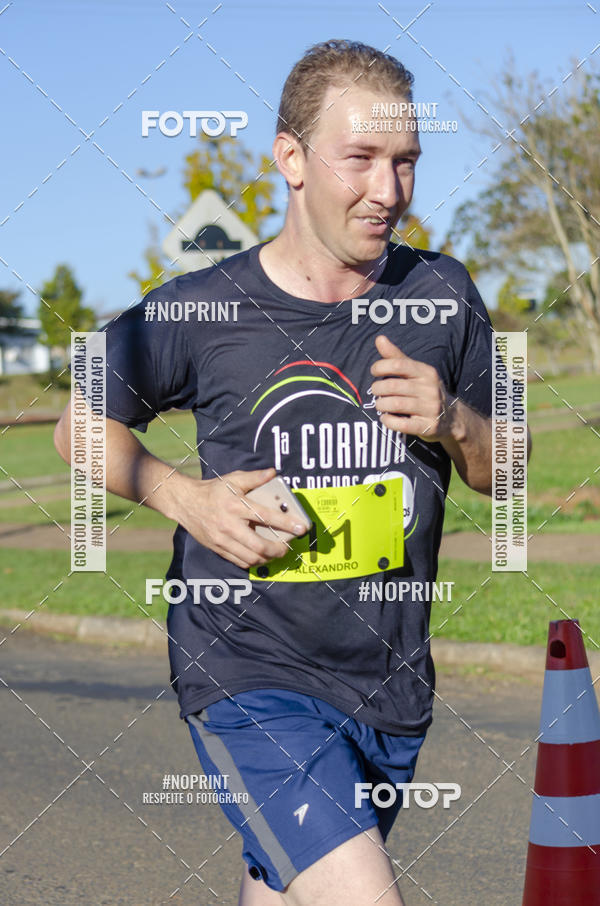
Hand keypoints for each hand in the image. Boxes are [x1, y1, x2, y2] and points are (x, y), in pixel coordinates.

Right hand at [169, 467, 306, 569]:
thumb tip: (273, 473)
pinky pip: (239, 561)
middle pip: (259, 546)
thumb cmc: (213, 490)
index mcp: (236, 506)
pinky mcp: (217, 548)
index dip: (286, 524)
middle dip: (278, 550)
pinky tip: (260, 556)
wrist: (186, 503)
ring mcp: (222, 539)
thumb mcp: (233, 479)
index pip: (266, 516)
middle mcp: (229, 525)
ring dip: (267, 558)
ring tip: (275, 552)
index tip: (301, 528)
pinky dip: (253, 561)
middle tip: (287, 547)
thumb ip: (254, 478)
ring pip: (250, 557)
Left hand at [370, 335, 455, 441]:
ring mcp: (431, 409)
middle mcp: (430, 389)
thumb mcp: (415, 372)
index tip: (374, 371)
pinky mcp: (428, 426)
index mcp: (427, 373)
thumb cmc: (425, 391)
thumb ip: (396, 356)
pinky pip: (402, 424)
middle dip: (377, 389)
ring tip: (379, 405)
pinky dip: (388, 421)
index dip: (380, 367)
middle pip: (393, 386)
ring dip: (381, 405)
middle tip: (375, 392)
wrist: (451, 418)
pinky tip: (385, 418)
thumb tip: (379, 338)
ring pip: (396, 404)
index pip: (399, 364)